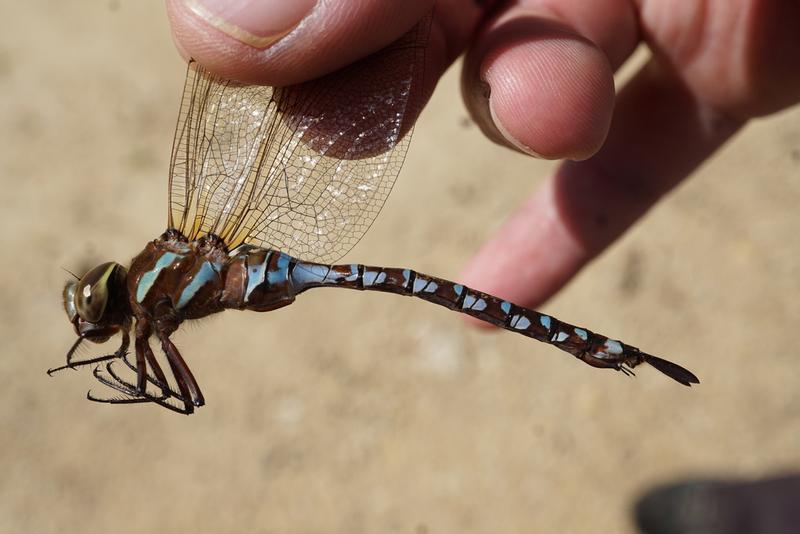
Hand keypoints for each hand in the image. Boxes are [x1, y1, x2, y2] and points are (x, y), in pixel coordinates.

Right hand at [167, 0, 799, 312]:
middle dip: (380, 65)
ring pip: (528, 80)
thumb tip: (214, 29)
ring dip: (515, 110)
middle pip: (422, 12)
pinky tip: (494, 290)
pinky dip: (571, 225)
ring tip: (548, 109)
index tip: (241, 58)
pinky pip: (634, 157)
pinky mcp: (735, 73)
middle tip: (341, 118)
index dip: (296, 4)